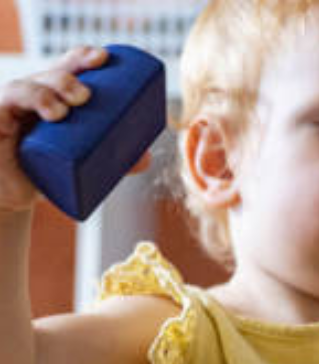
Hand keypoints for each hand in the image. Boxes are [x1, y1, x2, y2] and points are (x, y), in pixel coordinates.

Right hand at [0, 46, 149, 214]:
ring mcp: (8, 109)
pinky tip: (26, 115)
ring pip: (22, 90)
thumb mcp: (81, 163)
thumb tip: (147, 158)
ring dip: (42, 94)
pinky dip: (11, 109)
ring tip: (62, 111)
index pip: (64, 68)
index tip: (103, 58)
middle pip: (46, 76)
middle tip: (86, 96)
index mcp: (52, 95)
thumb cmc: (46, 170)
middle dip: (66, 78)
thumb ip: (113, 160)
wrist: (11, 193)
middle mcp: (29, 96)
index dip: (81, 58)